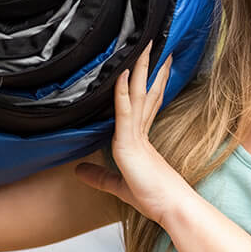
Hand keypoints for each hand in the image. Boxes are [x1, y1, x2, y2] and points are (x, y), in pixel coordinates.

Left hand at [75, 45, 188, 223]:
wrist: (171, 208)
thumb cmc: (153, 198)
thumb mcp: (118, 185)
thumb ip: (99, 176)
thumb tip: (78, 171)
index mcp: (142, 139)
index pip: (147, 103)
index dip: (153, 83)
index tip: (159, 65)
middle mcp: (141, 132)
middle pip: (144, 91)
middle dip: (148, 67)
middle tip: (152, 43)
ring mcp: (137, 135)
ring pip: (136, 94)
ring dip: (138, 68)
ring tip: (142, 45)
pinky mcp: (130, 143)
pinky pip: (125, 112)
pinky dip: (121, 92)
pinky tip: (120, 73)